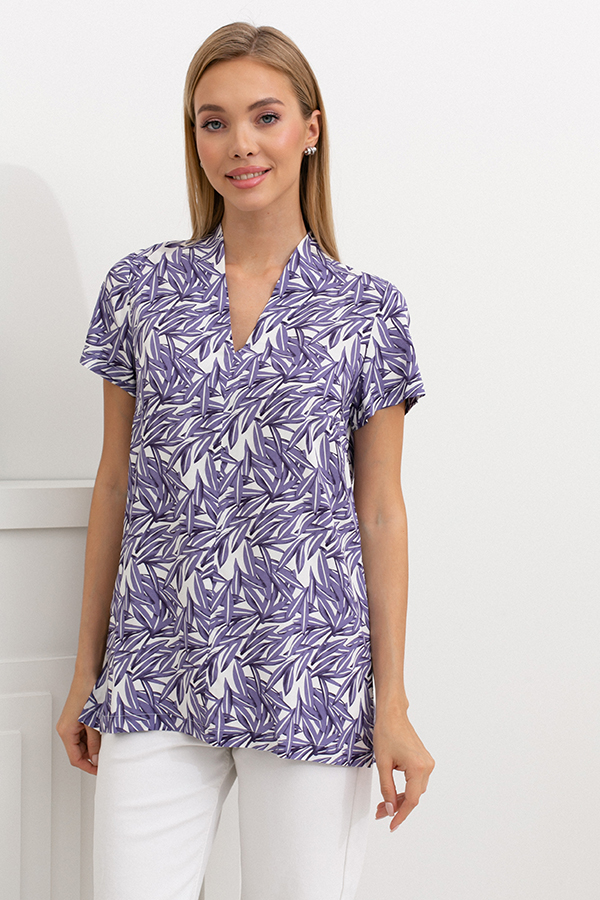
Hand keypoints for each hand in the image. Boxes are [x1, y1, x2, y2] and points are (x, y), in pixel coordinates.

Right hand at [56, 677, 101, 775]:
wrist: (88, 675)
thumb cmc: (88, 693)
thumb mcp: (93, 722)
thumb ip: (94, 742)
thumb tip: (96, 758)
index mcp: (66, 732)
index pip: (75, 758)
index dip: (88, 766)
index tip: (99, 770)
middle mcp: (65, 729)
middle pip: (77, 751)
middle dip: (91, 756)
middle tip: (105, 758)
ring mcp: (70, 723)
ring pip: (80, 743)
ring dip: (92, 746)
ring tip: (106, 744)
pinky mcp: (76, 717)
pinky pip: (82, 733)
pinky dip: (92, 736)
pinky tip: (102, 734)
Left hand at [373, 708, 434, 831]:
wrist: (393, 714)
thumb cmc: (387, 732)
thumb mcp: (382, 764)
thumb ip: (386, 789)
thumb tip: (390, 808)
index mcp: (418, 767)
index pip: (411, 800)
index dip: (401, 815)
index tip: (392, 825)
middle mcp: (427, 766)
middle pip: (414, 796)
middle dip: (397, 807)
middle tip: (380, 813)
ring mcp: (427, 763)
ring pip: (415, 790)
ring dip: (400, 799)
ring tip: (383, 804)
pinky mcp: (424, 761)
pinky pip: (416, 781)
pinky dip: (405, 789)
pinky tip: (393, 793)